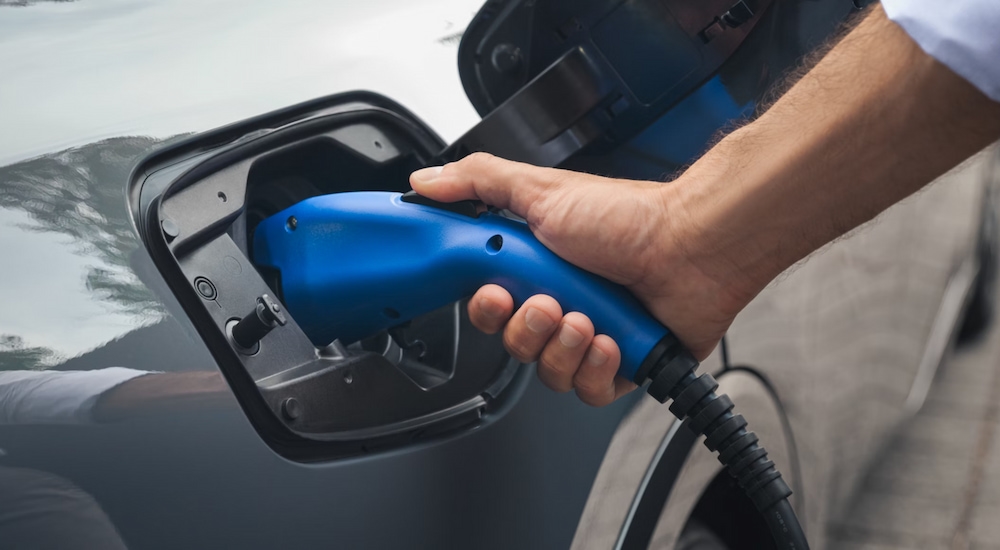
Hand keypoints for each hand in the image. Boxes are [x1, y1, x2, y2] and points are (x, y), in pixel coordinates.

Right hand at [410, 153, 752, 406]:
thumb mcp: (541, 190)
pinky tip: (611, 340)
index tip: (496, 293)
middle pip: (514, 344)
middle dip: (527, 328)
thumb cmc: (628, 217)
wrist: (693, 245)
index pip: (489, 306)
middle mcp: (561, 304)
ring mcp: (591, 338)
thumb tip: (427, 181)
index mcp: (537, 268)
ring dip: (563, 346)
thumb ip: (479, 182)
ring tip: (587, 319)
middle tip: (547, 303)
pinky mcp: (621, 366)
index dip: (487, 309)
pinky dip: (597, 369)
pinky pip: (588, 391)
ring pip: (548, 371)